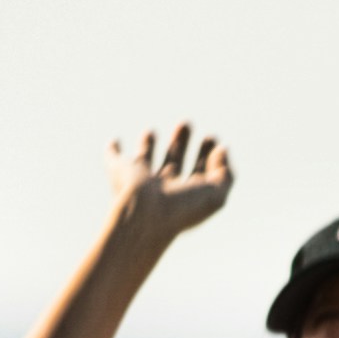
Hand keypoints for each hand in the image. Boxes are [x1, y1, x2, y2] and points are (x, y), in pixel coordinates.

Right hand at [104, 124, 235, 250]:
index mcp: (186, 195)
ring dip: (147, 144)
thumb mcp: (216, 195)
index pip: (199, 173)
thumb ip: (225, 174)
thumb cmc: (182, 208)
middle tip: (186, 123)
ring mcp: (140, 179)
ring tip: (151, 131)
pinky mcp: (120, 170)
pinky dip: (113, 150)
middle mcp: (162, 188)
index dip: (208, 155)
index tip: (213, 138)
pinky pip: (113, 158)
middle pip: (173, 161)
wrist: (146, 214)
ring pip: (144, 158)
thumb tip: (222, 150)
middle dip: (180, 142)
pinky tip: (114, 142)